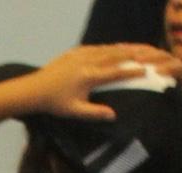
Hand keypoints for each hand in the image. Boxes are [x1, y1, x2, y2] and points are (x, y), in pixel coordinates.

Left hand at [19, 45, 181, 121]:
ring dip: (121, 49)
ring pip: (106, 49)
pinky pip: (95, 47)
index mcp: (90, 77)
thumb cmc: (54, 103)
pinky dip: (106, 48)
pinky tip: (113, 49)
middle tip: (147, 54)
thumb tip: (114, 116)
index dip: (133, 71)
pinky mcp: (74, 52)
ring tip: (135, 49)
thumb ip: (95, 113)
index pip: (117, 72)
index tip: (146, 71)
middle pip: (116, 56)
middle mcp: (88, 62)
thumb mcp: (75, 111)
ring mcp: (81, 55)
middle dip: (133, 55)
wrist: (33, 90)